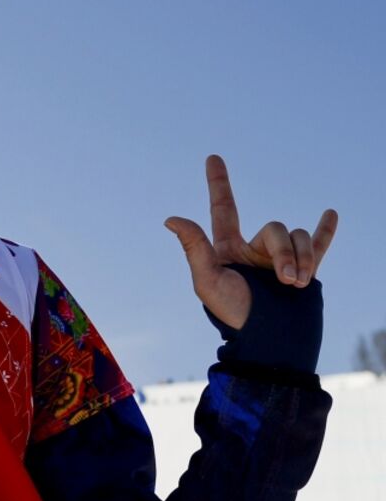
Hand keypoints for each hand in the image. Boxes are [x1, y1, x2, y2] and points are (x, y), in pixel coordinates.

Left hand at [164, 155, 337, 329]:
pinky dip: (324, 230)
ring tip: (298, 284)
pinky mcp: (304, 269)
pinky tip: (330, 214)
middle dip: (285, 251)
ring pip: (298, 237)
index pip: (224, 209)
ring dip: (303, 258)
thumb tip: (171, 219)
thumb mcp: (208, 281)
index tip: (213, 158)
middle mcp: (253, 250)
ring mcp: (279, 259)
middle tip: (286, 279)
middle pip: (275, 228)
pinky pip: (316, 243)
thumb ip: (195, 248)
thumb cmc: (234, 315)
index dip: (219, 183)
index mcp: (228, 249)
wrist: (270, 342)